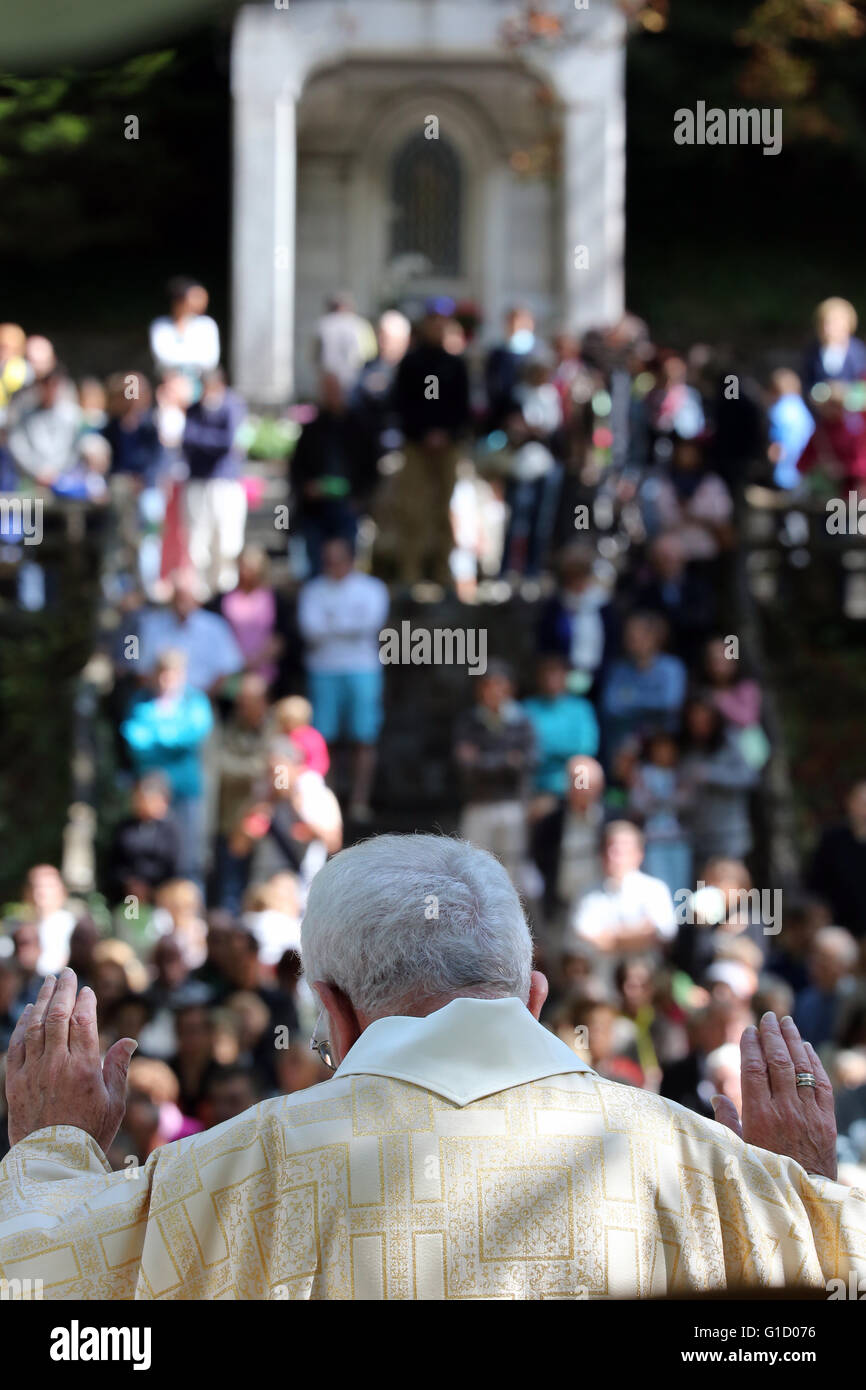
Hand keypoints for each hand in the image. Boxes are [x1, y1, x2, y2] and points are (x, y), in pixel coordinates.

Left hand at [6, 969, 136, 1152]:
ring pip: (35, 1026)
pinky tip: (29, 1012)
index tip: (87, 990)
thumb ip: (118, 1067)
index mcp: (84, 1069)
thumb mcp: (114, 1103)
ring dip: (42, 1001)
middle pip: (58, 1016)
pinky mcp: (15, 1083)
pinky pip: (17, 1046)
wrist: (53, 1163)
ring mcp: (33, 1073)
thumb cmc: (90, 1134)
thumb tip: (129, 1039)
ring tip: (48, 983)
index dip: (85, 1001)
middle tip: (66, 973)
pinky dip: (22, 1025)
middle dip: (63, 990)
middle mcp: (56, 1065)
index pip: (83, 1021)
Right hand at [711, 1013, 836, 1178]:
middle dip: (772, 1035)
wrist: (804, 1198)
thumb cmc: (765, 1176)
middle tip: (768, 1017)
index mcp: (759, 1116)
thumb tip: (717, 1096)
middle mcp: (785, 1110)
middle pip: (778, 1062)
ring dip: (793, 1041)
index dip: (751, 1046)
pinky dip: (814, 1062)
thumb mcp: (739, 1151)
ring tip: (787, 1022)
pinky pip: (822, 1084)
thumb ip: (728, 1121)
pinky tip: (806, 1048)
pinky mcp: (827, 1121)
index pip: (754, 1069)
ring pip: (801, 1068)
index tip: (749, 1030)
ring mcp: (809, 1114)